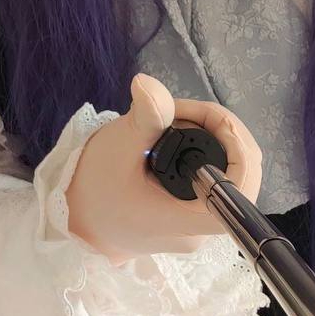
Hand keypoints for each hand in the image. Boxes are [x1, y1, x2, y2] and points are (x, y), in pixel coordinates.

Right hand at [66, 73, 262, 265]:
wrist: (73, 221)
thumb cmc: (94, 188)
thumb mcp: (118, 146)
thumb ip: (144, 118)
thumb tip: (151, 85)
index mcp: (188, 221)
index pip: (241, 190)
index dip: (240, 149)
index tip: (215, 120)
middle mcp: (200, 230)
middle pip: (238, 176)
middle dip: (221, 133)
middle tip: (181, 111)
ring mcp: (196, 227)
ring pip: (226, 175)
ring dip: (211, 139)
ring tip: (173, 120)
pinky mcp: (190, 218)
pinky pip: (212, 181)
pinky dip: (202, 153)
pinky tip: (174, 137)